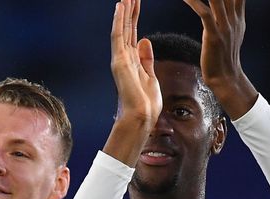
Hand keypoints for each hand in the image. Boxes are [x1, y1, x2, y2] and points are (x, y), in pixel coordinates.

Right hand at [111, 0, 160, 126]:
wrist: (141, 116)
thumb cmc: (147, 103)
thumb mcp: (151, 75)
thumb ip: (147, 58)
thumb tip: (144, 40)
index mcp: (132, 61)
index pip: (133, 34)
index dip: (134, 17)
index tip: (136, 2)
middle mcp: (123, 58)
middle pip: (127, 28)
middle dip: (129, 10)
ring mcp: (120, 59)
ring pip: (122, 29)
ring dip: (124, 11)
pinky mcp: (119, 61)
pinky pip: (118, 36)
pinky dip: (119, 21)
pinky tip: (121, 6)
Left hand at [182, 0, 257, 117]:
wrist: (226, 80)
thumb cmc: (223, 59)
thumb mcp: (231, 33)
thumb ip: (231, 16)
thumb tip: (231, 6)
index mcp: (238, 15)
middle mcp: (234, 16)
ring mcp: (225, 24)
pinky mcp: (214, 34)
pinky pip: (204, 11)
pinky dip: (193, 1)